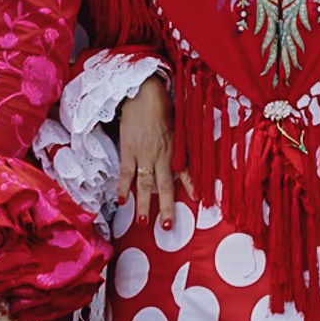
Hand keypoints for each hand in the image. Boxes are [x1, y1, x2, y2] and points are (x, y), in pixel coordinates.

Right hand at [117, 75, 187, 230]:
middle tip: (165, 227)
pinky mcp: (128, 150)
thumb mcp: (178, 126)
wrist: (143, 93)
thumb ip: (182, 145)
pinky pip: (126, 173)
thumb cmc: (162, 107)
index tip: (197, 201)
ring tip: (143, 222)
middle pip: (164, 187)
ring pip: (144, 185)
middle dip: (165, 208)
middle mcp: (160, 155)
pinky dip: (123, 187)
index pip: (185, 172)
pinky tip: (122, 200)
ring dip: (143, 205)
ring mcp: (143, 154)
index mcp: (174, 149)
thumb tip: (186, 161)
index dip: (191, 187)